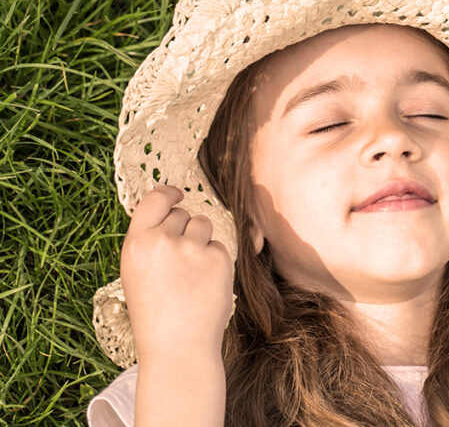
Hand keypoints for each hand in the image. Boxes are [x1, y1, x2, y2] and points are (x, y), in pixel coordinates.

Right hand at [120, 185, 232, 361]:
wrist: (178, 347)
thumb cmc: (155, 314)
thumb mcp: (136, 273)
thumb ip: (149, 241)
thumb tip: (170, 210)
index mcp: (136, 243)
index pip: (154, 200)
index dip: (168, 194)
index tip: (178, 194)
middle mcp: (163, 241)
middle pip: (182, 215)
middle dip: (184, 231)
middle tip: (180, 264)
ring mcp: (192, 248)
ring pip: (204, 225)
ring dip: (201, 242)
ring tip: (192, 274)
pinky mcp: (218, 259)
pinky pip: (220, 247)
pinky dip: (215, 262)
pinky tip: (205, 285)